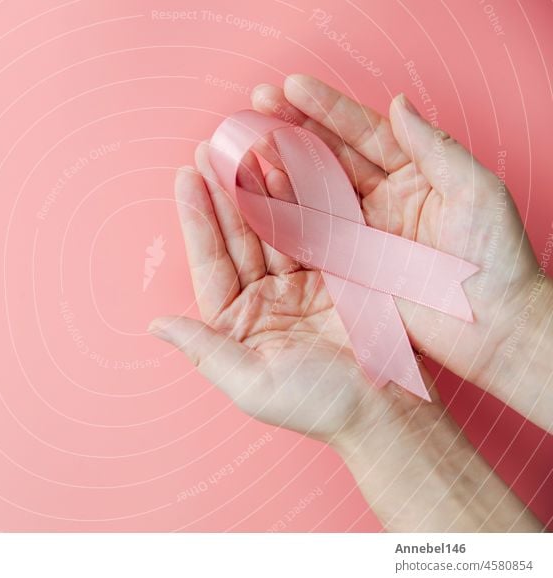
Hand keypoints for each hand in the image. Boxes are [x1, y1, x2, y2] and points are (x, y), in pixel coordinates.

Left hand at [149, 145, 433, 444]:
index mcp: (239, 322)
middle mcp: (265, 298)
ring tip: (247, 145)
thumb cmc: (318, 406)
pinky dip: (304, 197)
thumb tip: (156, 324)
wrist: (389, 411)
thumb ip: (204, 350)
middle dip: (225, 191)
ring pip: (275, 224)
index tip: (185, 177)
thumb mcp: (252, 384)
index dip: (198, 220)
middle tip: (212, 146)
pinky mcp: (338, 272)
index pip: (211, 261)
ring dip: (261, 186)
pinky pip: (316, 227)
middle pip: (240, 235)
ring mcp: (301, 282)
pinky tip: (290, 164)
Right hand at [249, 75, 552, 430]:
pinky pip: (308, 233)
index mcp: (412, 173)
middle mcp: (380, 198)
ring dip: (279, 167)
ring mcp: (360, 231)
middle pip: (329, 156)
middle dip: (292, 128)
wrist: (493, 325)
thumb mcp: (474, 191)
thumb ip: (435, 147)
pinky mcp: (346, 264)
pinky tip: (256, 192)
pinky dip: (281, 214)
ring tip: (246, 143)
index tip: (291, 87)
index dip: (327, 109)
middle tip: (255, 105)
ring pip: (312, 191)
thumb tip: (398, 104)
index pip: (364, 133)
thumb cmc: (497, 257)